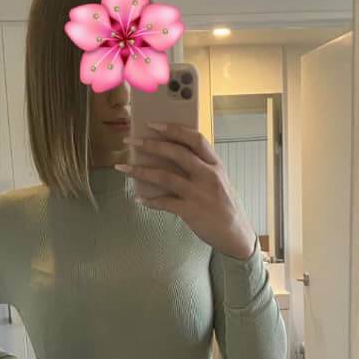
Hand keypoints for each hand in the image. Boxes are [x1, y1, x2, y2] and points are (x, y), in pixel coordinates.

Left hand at [114, 123, 256, 259]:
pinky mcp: (191, 211)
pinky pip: (165, 203)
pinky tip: (138, 198)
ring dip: (141, 171)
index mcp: (215, 165)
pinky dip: (149, 200)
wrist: (236, 234)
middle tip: (131, 142)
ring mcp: (199, 193)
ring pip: (165, 176)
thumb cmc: (225, 206)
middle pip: (176, 153)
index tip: (153, 124)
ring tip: (122, 167)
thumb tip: (173, 155)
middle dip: (150, 145)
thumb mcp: (219, 181)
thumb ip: (202, 167)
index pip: (195, 139)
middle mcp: (208, 175)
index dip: (173, 129)